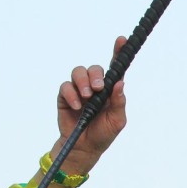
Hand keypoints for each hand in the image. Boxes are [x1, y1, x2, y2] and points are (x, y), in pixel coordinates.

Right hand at [50, 36, 128, 175]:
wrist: (84, 147)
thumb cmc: (103, 133)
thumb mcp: (117, 121)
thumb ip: (119, 103)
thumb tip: (121, 83)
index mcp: (110, 91)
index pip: (115, 69)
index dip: (118, 53)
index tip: (122, 40)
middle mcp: (95, 87)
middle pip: (94, 69)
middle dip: (96, 75)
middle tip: (98, 89)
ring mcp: (79, 90)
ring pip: (78, 72)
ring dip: (83, 82)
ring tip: (87, 97)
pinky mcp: (65, 96)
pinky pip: (65, 86)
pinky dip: (71, 94)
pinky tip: (77, 105)